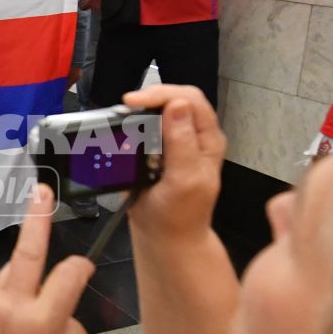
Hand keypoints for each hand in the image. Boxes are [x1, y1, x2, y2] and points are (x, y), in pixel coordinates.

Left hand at [0, 185, 92, 333]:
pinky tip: (8, 325)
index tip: (84, 266)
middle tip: (41, 190)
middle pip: (28, 253)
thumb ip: (69, 331)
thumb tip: (59, 313)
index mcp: (39, 324)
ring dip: (23, 283)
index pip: (68, 275)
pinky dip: (7, 302)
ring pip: (11, 277)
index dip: (81, 267)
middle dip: (37, 218)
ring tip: (27, 314)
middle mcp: (9, 308)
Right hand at [120, 84, 225, 239]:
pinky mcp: (160, 150)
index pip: (189, 99)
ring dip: (139, 113)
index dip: (161, 95)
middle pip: (173, 99)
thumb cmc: (179, 217)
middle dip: (148, 100)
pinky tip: (125, 134)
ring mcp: (177, 142)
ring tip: (123, 121)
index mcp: (208, 139)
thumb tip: (177, 106)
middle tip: (124, 108)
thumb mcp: (184, 180)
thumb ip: (182, 142)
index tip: (133, 102)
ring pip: (159, 111)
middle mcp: (195, 136)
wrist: (166, 239)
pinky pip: (147, 128)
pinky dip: (133, 127)